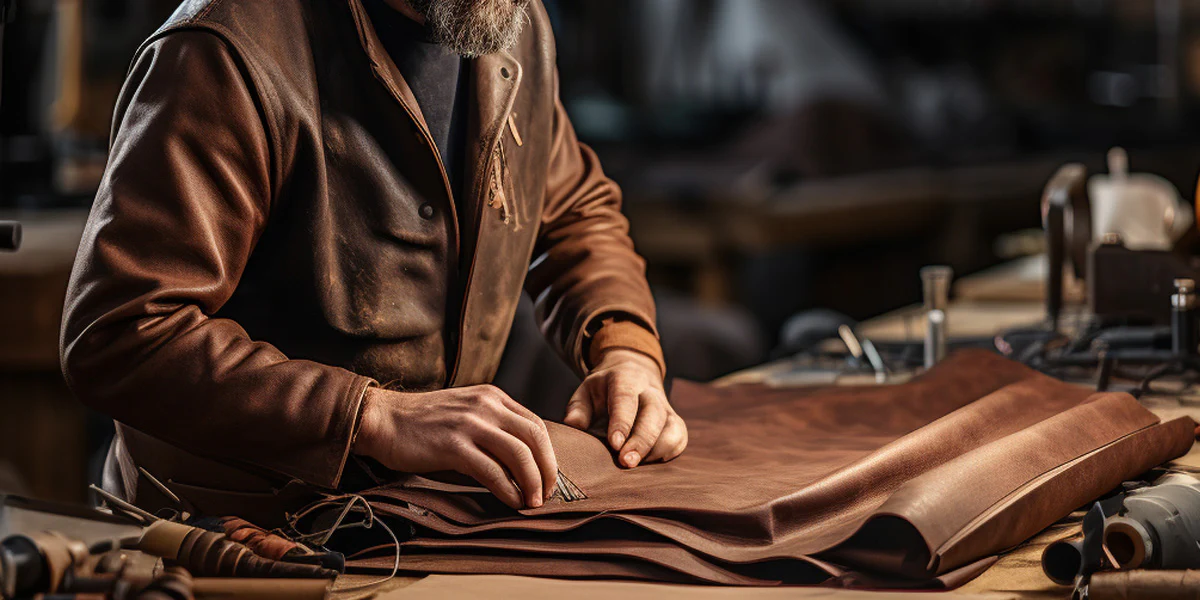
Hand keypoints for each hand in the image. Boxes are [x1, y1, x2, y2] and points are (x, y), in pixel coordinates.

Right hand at [354, 385, 556, 509]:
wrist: (383, 418)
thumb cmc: (423, 422)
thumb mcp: (465, 412)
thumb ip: (492, 427)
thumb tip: (520, 463)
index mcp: (492, 397)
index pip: (535, 425)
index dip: (548, 455)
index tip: (548, 477)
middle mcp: (486, 405)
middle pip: (535, 439)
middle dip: (547, 470)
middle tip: (546, 494)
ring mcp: (470, 424)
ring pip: (519, 455)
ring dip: (532, 483)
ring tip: (532, 502)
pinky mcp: (453, 446)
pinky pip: (492, 471)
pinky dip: (508, 490)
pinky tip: (511, 502)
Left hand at [564, 349, 687, 467]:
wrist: (632, 375)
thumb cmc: (604, 391)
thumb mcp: (586, 392)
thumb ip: (578, 408)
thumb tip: (573, 426)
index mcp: (625, 379)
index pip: (626, 398)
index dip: (622, 421)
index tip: (615, 443)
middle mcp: (649, 392)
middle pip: (653, 413)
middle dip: (641, 440)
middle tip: (626, 462)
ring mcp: (665, 407)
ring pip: (671, 426)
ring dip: (656, 449)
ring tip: (637, 467)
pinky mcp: (675, 421)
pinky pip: (679, 437)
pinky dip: (668, 452)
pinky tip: (651, 463)